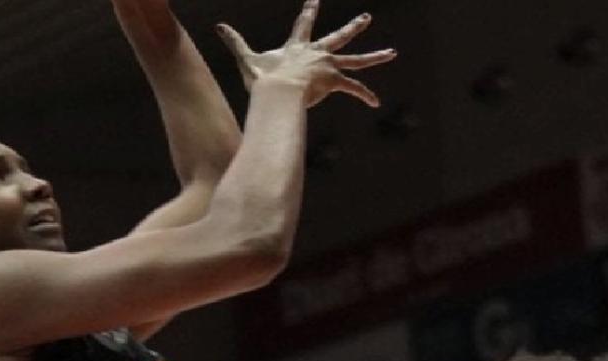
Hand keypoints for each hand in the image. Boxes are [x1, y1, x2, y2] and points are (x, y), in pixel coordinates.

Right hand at [216, 0, 395, 107]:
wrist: (279, 90)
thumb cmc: (263, 78)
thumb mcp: (246, 59)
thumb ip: (234, 42)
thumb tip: (217, 26)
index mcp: (298, 47)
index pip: (304, 24)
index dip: (309, 10)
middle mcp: (317, 53)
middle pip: (340, 37)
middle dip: (353, 27)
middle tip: (366, 18)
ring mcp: (328, 67)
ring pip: (357, 60)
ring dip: (375, 56)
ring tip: (391, 53)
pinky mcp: (334, 82)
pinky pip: (354, 89)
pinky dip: (365, 95)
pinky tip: (376, 102)